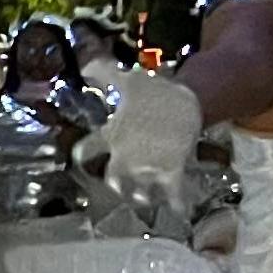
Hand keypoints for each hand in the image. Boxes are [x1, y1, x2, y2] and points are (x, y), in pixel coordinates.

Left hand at [97, 66, 204, 226]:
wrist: (189, 100)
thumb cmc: (156, 92)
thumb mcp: (127, 80)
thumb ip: (102, 71)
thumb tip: (83, 60)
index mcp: (111, 136)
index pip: (86, 151)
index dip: (83, 155)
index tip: (82, 158)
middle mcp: (125, 157)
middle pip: (111, 181)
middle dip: (114, 185)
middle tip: (119, 185)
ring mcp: (148, 168)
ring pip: (138, 194)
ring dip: (139, 197)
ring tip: (143, 197)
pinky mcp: (172, 173)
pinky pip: (172, 196)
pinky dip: (175, 206)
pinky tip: (177, 212)